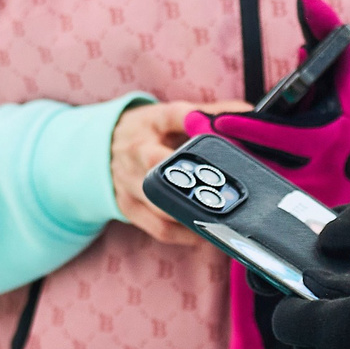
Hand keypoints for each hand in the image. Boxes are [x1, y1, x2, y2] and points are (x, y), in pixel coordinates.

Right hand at [112, 99, 247, 245]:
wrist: (101, 148)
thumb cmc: (148, 132)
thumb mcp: (169, 115)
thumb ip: (207, 114)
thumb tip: (249, 115)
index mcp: (151, 122)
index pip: (172, 116)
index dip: (194, 120)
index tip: (218, 127)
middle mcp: (136, 151)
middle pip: (160, 164)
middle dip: (193, 178)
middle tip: (226, 188)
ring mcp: (129, 182)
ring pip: (161, 201)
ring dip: (193, 212)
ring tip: (224, 217)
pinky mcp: (129, 207)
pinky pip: (159, 228)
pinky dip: (186, 234)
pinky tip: (206, 233)